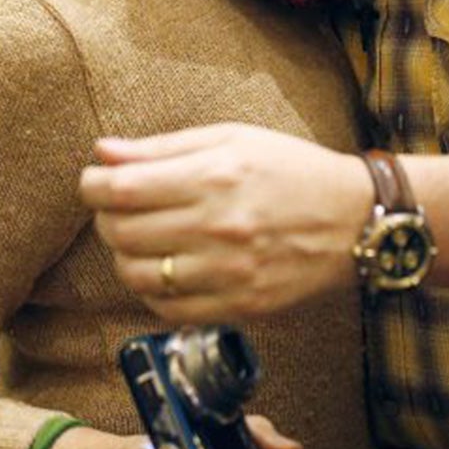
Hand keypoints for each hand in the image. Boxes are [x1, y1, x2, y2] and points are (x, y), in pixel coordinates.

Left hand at [79, 124, 373, 321]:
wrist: (355, 219)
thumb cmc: (291, 169)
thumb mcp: (232, 138)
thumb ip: (163, 148)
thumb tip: (103, 152)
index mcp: (214, 176)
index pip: (122, 189)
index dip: (93, 185)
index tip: (93, 181)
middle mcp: (218, 227)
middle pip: (123, 233)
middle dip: (106, 219)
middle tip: (116, 208)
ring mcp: (229, 272)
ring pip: (139, 275)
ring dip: (124, 257)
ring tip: (139, 240)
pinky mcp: (240, 306)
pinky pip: (168, 310)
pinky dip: (151, 291)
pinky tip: (163, 270)